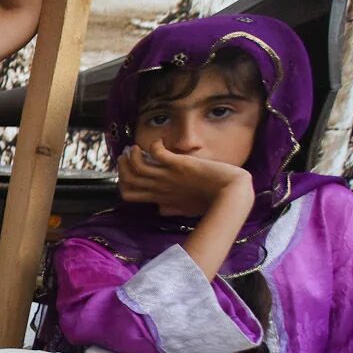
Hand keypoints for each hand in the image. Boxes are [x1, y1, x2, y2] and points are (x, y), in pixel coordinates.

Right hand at [116, 144, 251, 217]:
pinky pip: (157, 153)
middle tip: (126, 156)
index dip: (122, 183)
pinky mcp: (179, 165)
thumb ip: (172, 209)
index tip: (128, 173)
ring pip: (137, 166)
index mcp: (161, 198)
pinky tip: (159, 142)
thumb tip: (161, 210)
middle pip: (128, 179)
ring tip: (136, 147)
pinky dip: (154, 145)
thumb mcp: (187, 209)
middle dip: (122, 166)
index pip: (129, 194)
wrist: (230, 194)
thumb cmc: (212, 203)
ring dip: (133, 155)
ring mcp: (168, 176)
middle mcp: (160, 188)